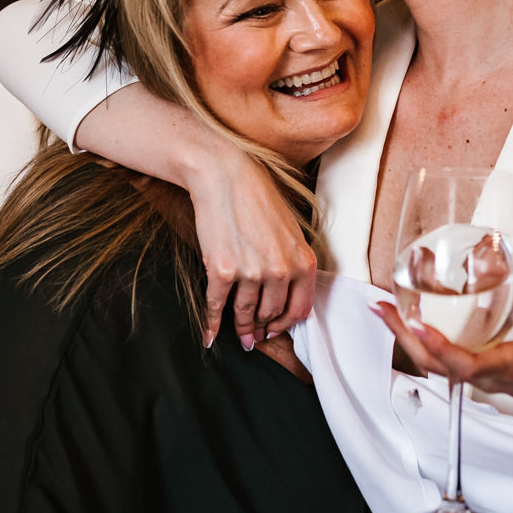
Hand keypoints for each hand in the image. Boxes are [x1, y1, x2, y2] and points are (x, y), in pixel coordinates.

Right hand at [187, 151, 315, 348]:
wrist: (225, 176)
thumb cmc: (258, 198)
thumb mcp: (290, 231)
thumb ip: (292, 262)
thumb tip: (283, 293)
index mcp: (302, 261)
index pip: (299, 309)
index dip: (286, 325)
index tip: (277, 330)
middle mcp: (280, 271)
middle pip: (271, 314)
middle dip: (263, 328)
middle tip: (255, 336)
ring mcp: (250, 272)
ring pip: (245, 313)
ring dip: (241, 329)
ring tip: (240, 337)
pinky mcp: (221, 270)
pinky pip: (217, 306)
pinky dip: (212, 324)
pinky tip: (210, 335)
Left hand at [373, 244, 512, 429]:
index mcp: (509, 368)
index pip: (465, 365)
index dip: (437, 345)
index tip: (415, 323)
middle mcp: (489, 378)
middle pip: (435, 365)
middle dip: (404, 338)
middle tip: (383, 308)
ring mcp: (481, 380)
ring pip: (435, 366)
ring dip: (408, 340)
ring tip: (388, 311)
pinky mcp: (479, 375)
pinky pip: (444, 363)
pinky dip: (423, 343)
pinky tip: (413, 322)